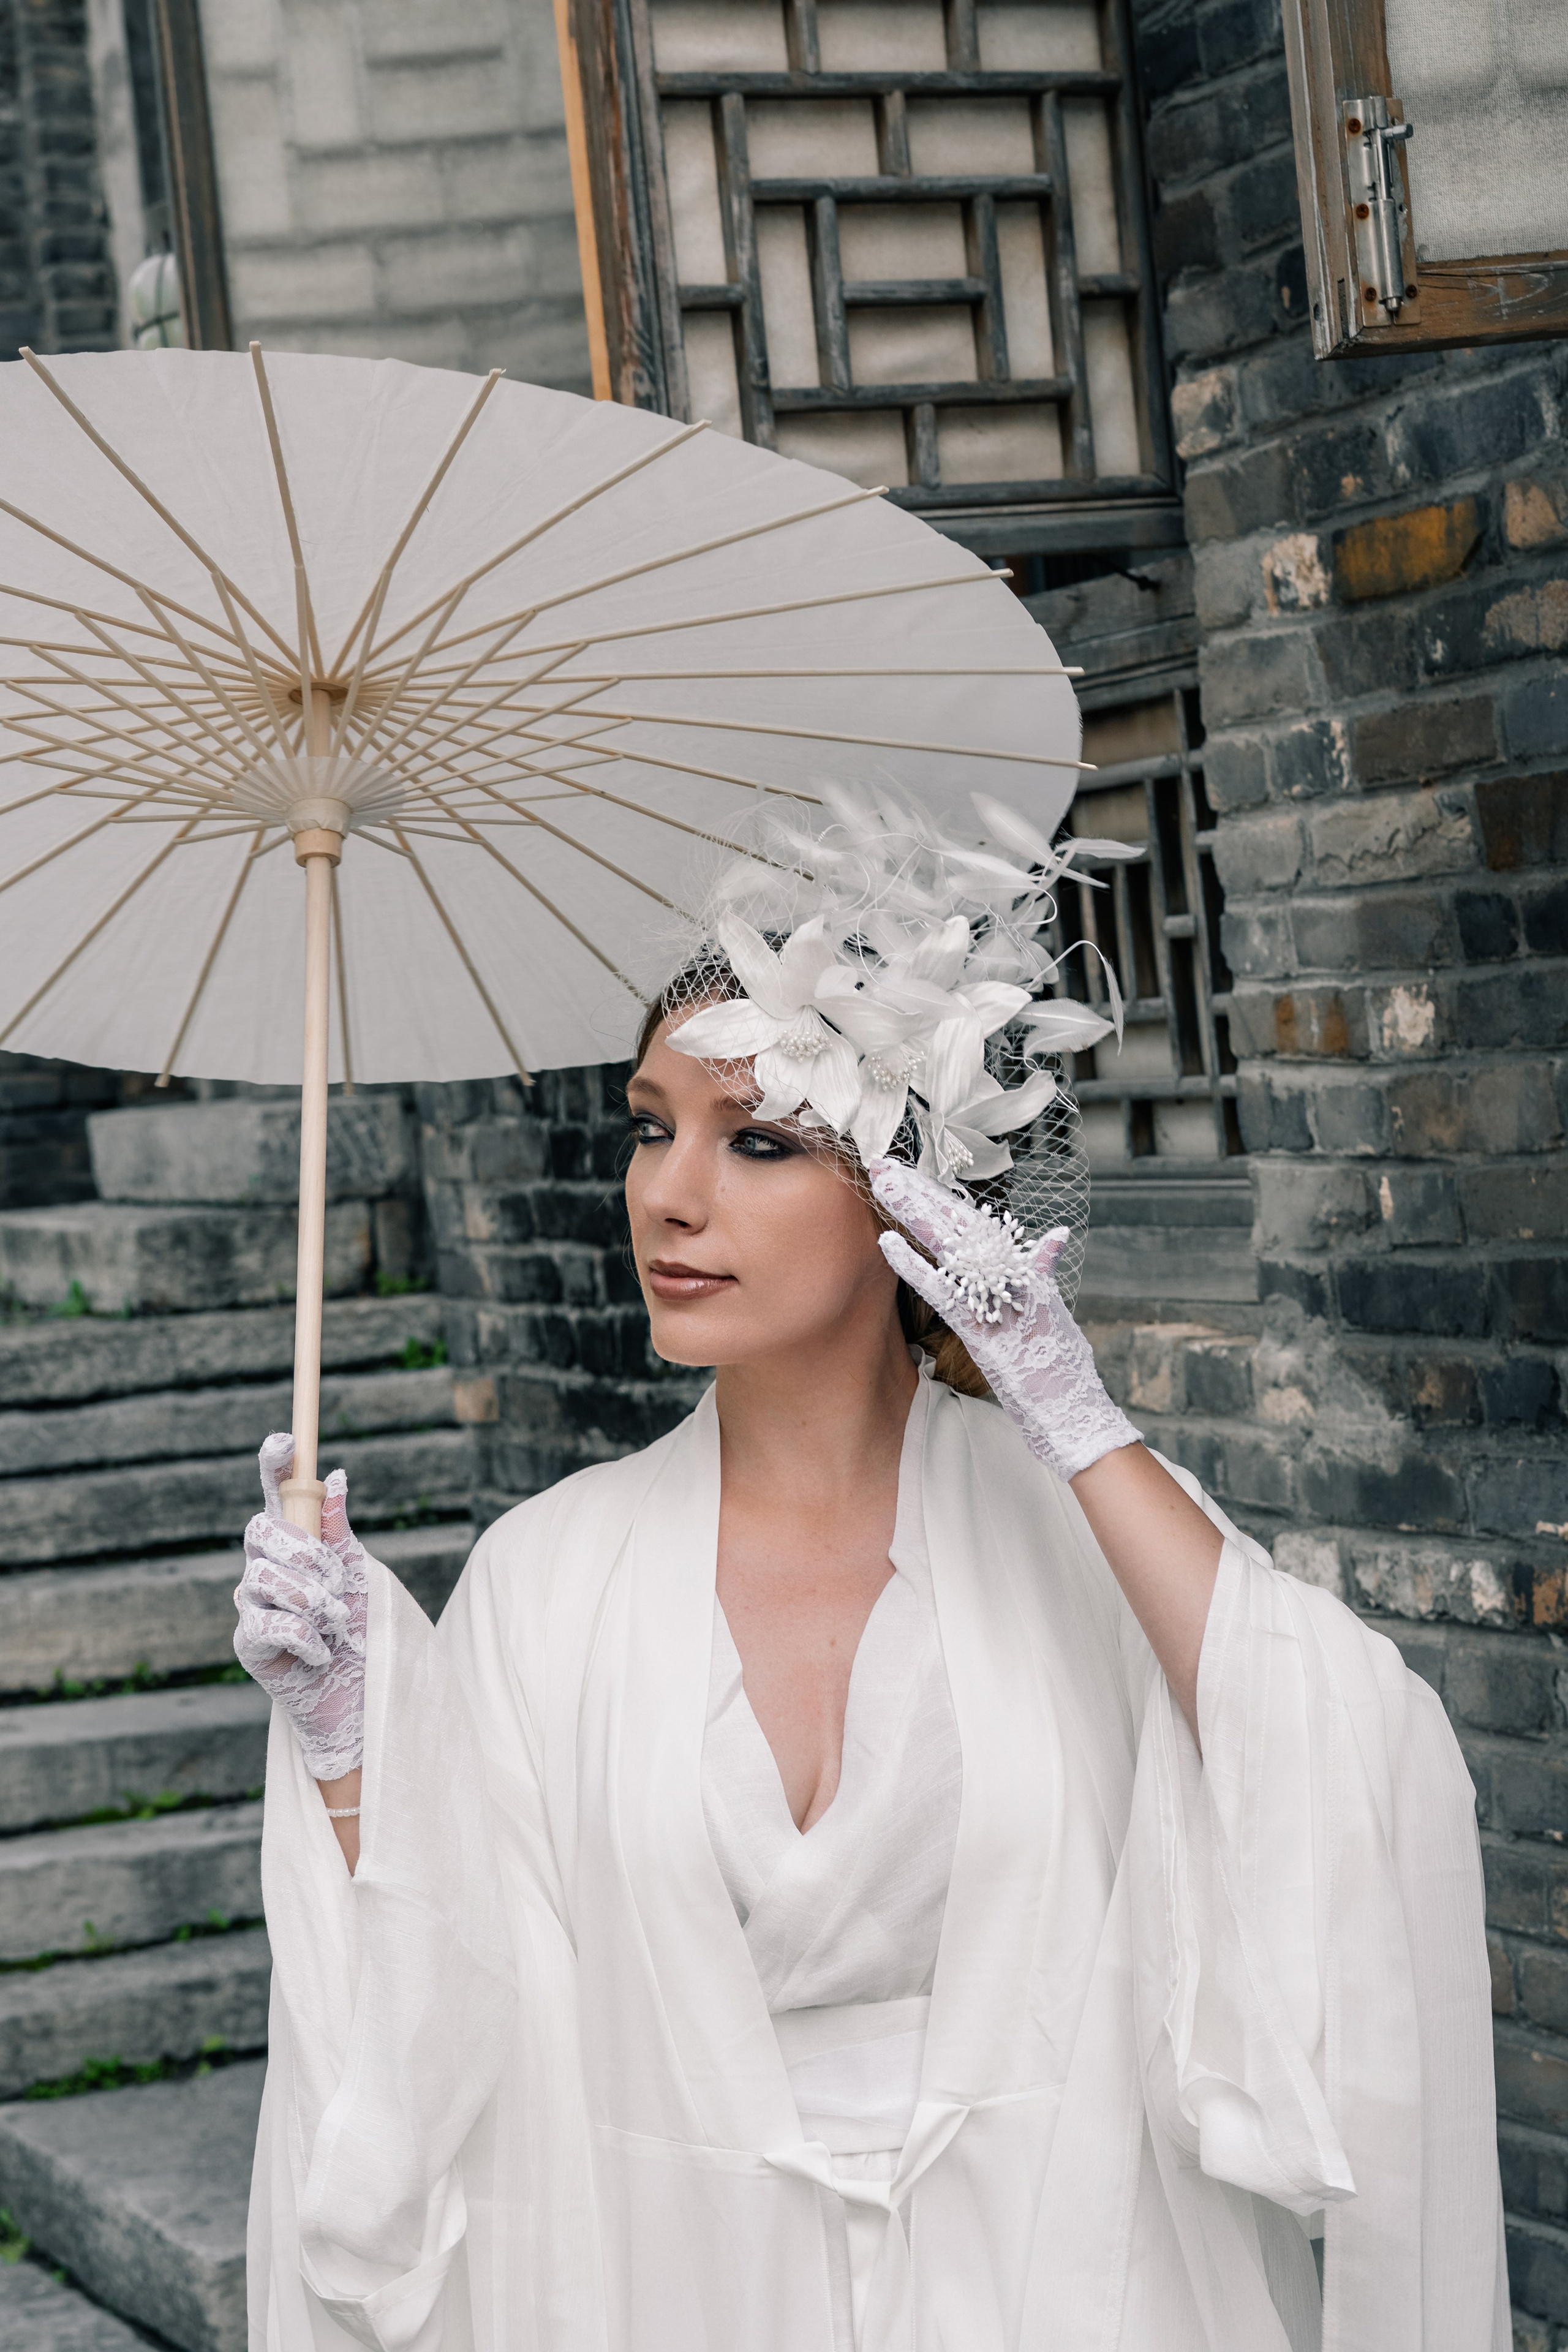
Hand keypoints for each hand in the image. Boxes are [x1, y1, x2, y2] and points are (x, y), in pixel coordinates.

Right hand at [233, 1433, 367, 1780]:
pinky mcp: (248, 1642)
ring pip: (267, 1579)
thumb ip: (340, 1531)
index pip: (276, 1496)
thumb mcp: (358, 1575)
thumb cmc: (361, 1631)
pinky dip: (309, 1638)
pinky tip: (322, 1653)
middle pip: (260, 1532)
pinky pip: (272, 1623)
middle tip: (336, 1585)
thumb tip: (336, 1476)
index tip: (286, 1440)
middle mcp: (266, 1568)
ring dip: (314, 1602)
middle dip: (306, 1556)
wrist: (362, 1696)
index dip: (274, 1465)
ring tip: (336, 1624)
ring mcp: (253, 1604)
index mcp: (294, 1545)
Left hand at [870, 1159, 1140, 1483]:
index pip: (973, 1226)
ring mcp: (1000, 1300)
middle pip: (957, 1224)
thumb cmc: (1060, 1370)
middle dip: (919, 1192)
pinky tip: (887, 1243)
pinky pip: (943, 1291)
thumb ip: (1043, 1274)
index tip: (910, 1175)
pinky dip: (914, 1268)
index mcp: (1021, 1272)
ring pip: (950, 1245)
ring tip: (883, 1182)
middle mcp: (1011, 1278)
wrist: (1075, 1415)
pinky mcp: (985, 1330)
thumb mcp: (1052, 1315)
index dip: (940, 1198)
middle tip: (882, 1163)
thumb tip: (1053, 1239)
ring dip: (913, 1212)